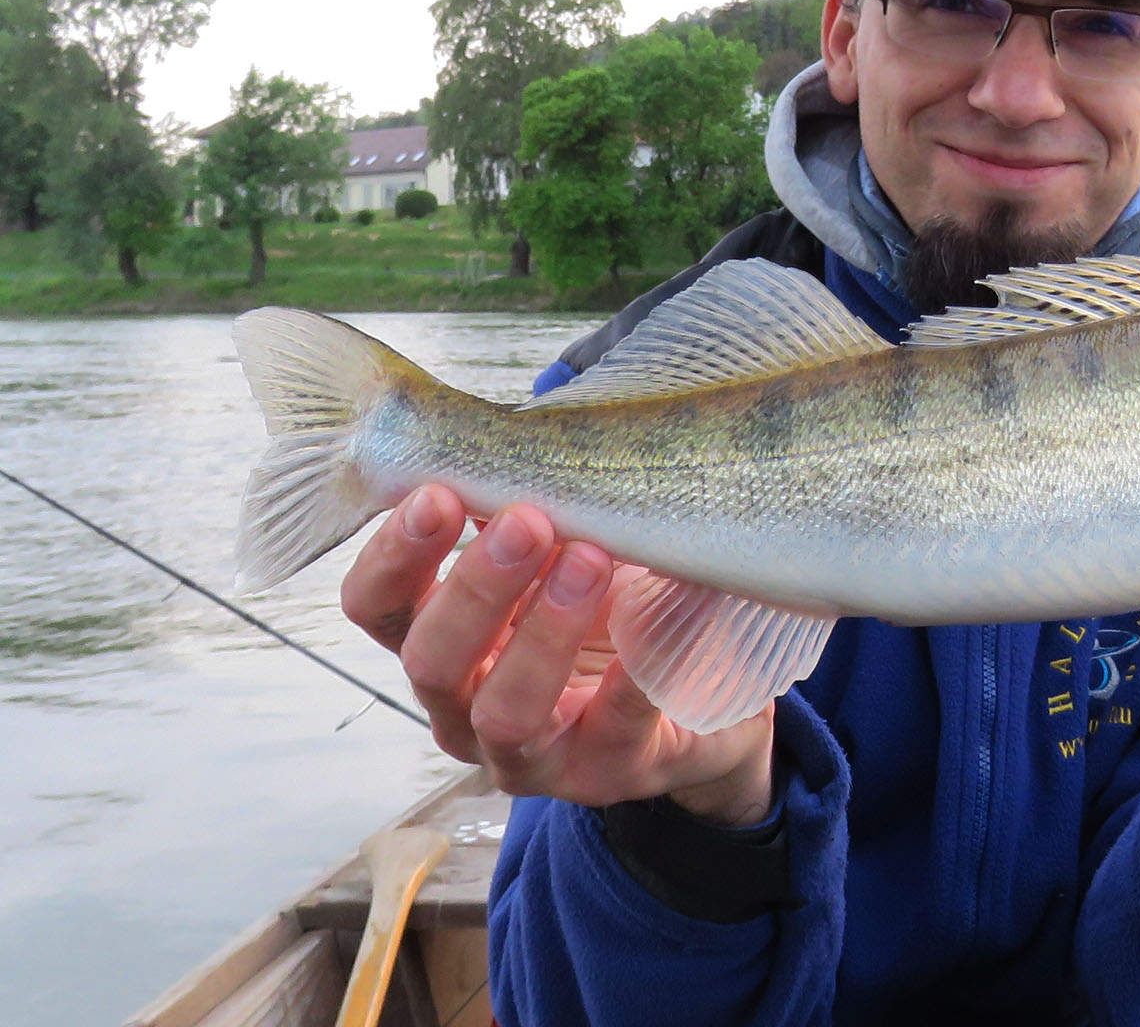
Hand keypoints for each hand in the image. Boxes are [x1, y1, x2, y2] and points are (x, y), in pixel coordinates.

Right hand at [340, 485, 775, 824]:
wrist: (697, 701)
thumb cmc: (605, 608)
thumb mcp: (553, 552)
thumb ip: (516, 507)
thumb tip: (494, 433)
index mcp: (437, 643)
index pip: (375, 609)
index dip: (394, 557)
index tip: (437, 494)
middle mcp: (464, 709)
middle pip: (431, 661)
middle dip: (475, 587)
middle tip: (527, 520)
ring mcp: (533, 756)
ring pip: (504, 711)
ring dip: (542, 631)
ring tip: (590, 559)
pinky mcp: (607, 773)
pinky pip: (615, 728)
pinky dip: (635, 670)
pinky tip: (659, 614)